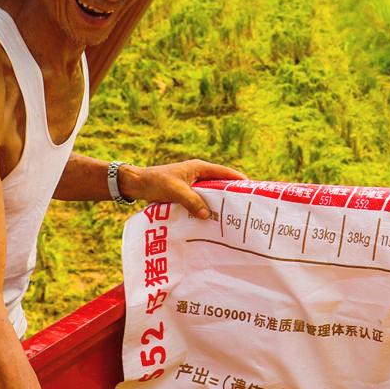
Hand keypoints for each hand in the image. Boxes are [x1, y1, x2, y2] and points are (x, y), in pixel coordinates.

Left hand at [126, 159, 245, 218]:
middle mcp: (198, 175)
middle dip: (231, 195)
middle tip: (244, 209)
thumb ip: (192, 201)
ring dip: (218, 203)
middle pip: (220, 184)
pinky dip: (206, 208)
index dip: (239, 181)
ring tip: (230, 218)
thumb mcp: (175, 191)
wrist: (136, 183)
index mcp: (199, 168)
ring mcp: (192, 184)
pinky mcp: (185, 194)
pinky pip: (201, 201)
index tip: (253, 190)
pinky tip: (210, 221)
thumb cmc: (156, 182)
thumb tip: (207, 215)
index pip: (225, 173)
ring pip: (211, 194)